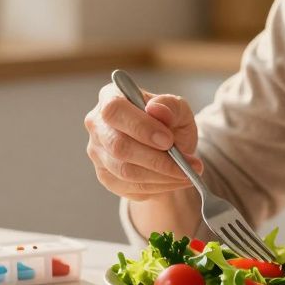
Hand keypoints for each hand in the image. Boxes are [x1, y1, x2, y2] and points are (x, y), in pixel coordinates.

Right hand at [84, 83, 203, 201]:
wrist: (169, 149)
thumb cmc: (169, 123)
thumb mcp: (178, 109)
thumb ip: (170, 106)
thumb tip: (157, 109)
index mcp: (111, 97)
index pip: (115, 111)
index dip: (140, 127)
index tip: (168, 140)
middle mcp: (98, 124)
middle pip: (118, 146)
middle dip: (155, 159)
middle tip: (185, 164)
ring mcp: (98, 152)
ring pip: (125, 171)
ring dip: (161, 176)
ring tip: (186, 174)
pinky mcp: (105, 176)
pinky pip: (130, 187)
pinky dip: (158, 186)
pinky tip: (174, 180)